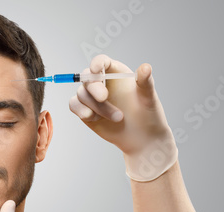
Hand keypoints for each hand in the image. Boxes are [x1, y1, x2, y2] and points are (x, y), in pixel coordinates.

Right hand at [68, 54, 177, 181]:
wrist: (141, 138)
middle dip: (94, 87)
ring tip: (117, 118)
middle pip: (87, 77)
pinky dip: (82, 111)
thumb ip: (145, 82)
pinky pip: (74, 105)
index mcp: (116, 73)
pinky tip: (95, 118)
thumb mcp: (149, 98)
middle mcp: (102, 82)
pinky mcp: (85, 110)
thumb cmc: (147, 115)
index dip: (96, 63)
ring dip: (97, 107)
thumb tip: (145, 67)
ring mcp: (92, 97)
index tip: (96, 70)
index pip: (102, 61)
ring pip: (82, 94)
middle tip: (104, 98)